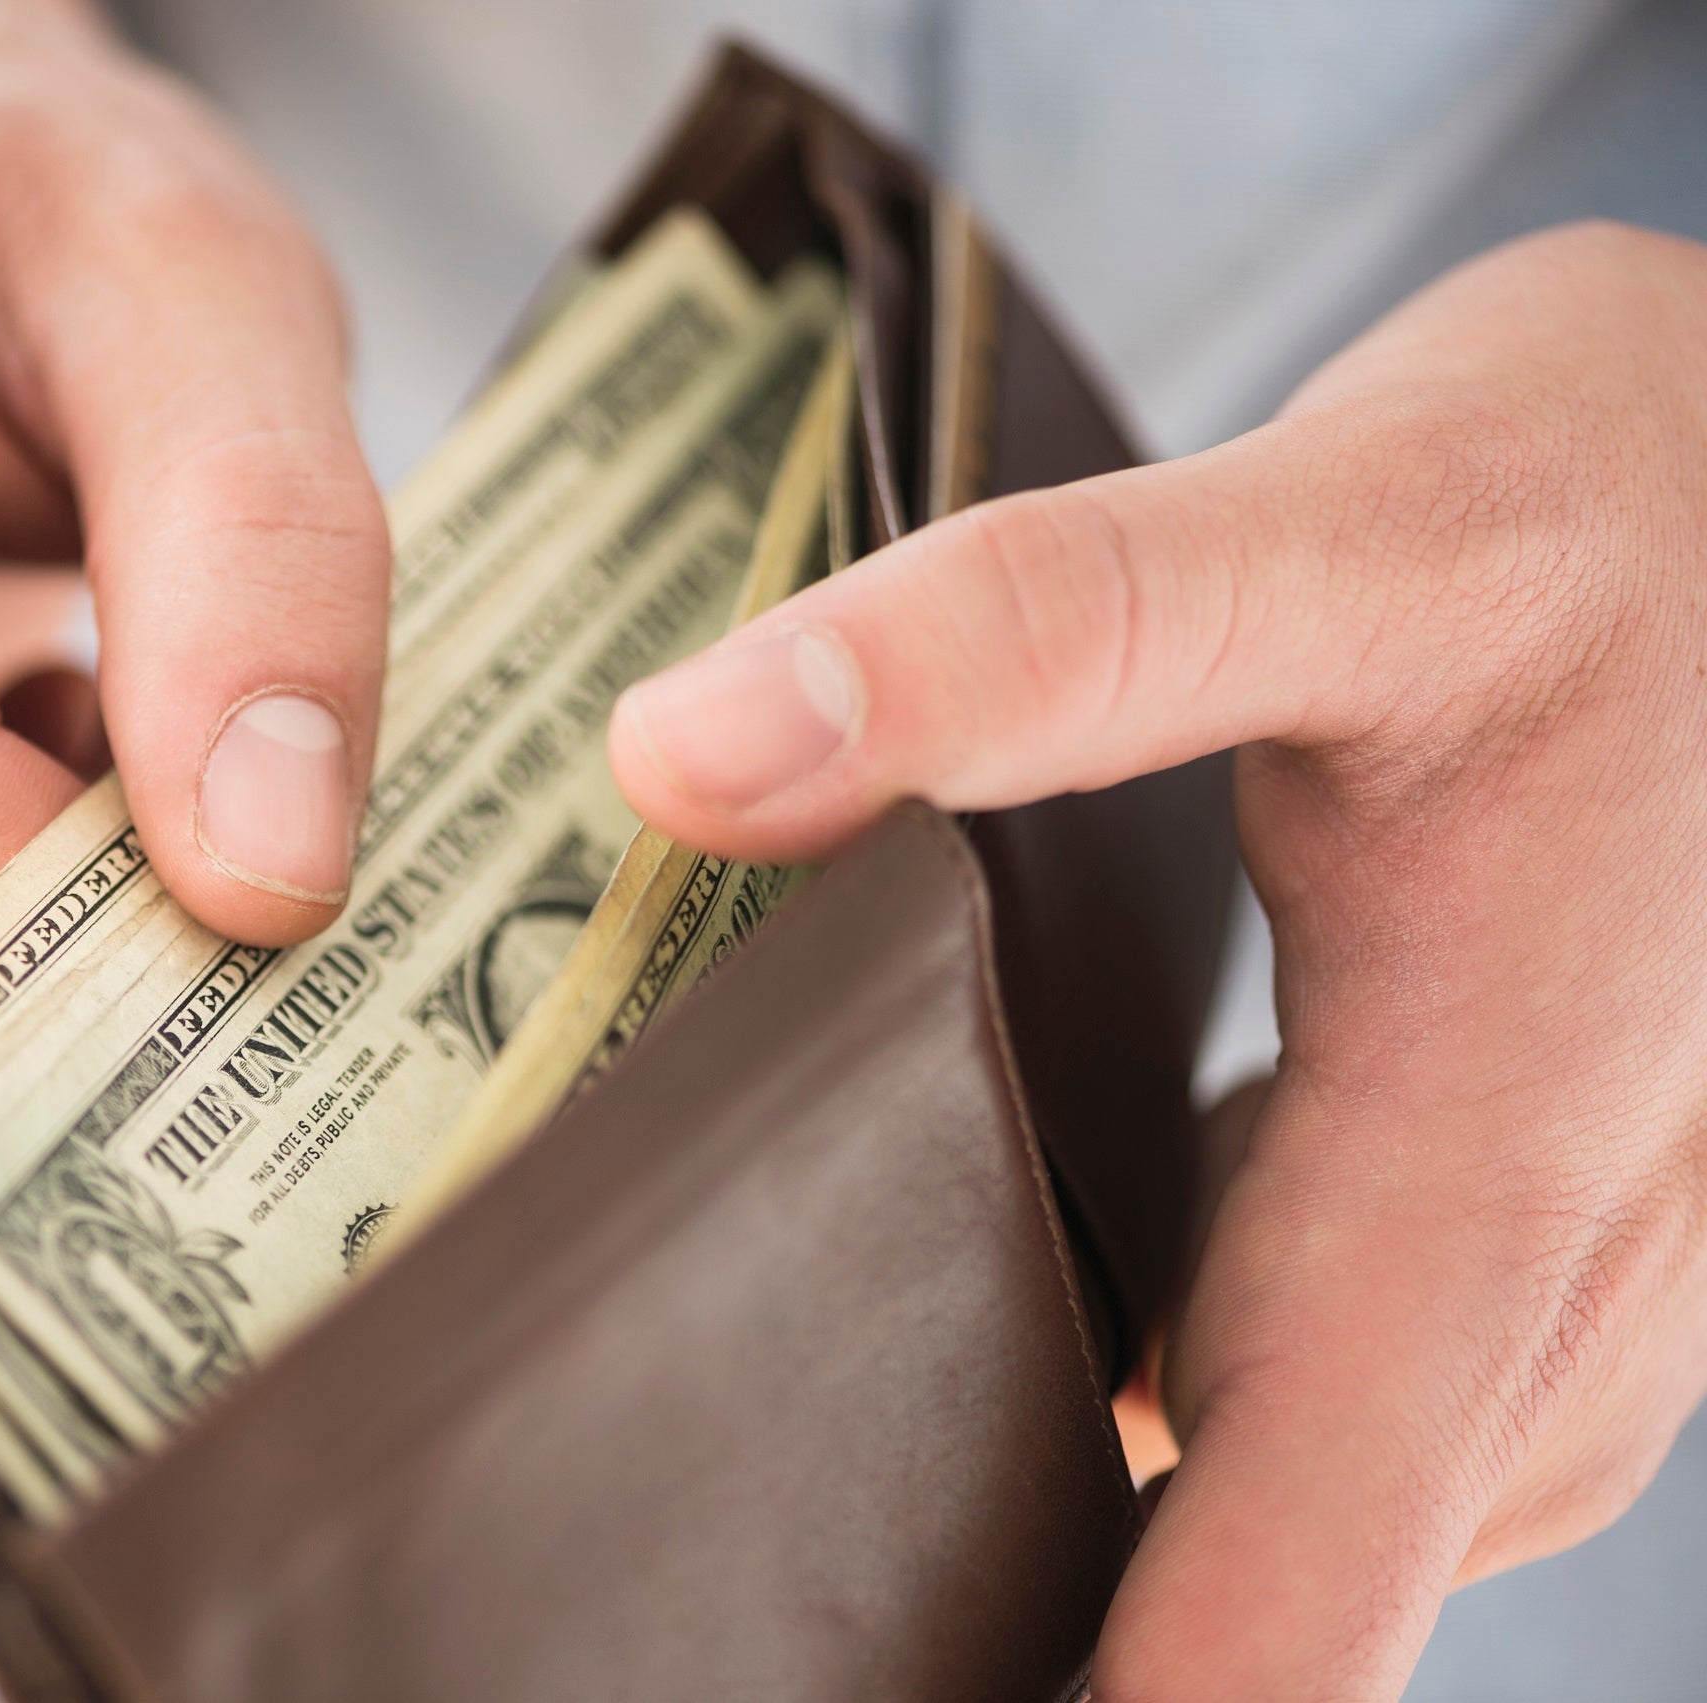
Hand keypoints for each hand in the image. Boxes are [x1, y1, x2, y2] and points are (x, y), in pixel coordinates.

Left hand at [610, 220, 1706, 1697]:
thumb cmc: (1612, 487)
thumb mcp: (1333, 523)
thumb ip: (1026, 637)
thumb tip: (684, 756)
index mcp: (1497, 1154)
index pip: (1296, 1576)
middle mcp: (1575, 1259)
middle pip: (1305, 1579)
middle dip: (1079, 1651)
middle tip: (798, 1628)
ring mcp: (1594, 1242)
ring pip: (1359, 1495)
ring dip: (1163, 1551)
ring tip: (894, 1548)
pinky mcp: (1556, 1191)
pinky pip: (1395, 1387)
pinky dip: (1232, 1410)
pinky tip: (1076, 1348)